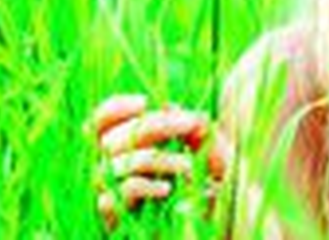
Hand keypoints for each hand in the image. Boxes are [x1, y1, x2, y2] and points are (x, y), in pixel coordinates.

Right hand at [87, 94, 228, 229]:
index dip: (114, 109)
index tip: (145, 102)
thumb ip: (193, 127)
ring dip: (156, 159)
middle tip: (190, 122)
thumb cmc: (220, 186)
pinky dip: (142, 187)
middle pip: (110, 141)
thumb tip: (169, 107)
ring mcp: (112, 202)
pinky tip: (167, 188)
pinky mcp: (115, 225)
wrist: (229, 227)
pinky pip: (113, 199)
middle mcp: (114, 175)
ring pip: (113, 168)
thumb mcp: (213, 151)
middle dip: (153, 126)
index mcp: (128, 153)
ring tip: (189, 165)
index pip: (99, 126)